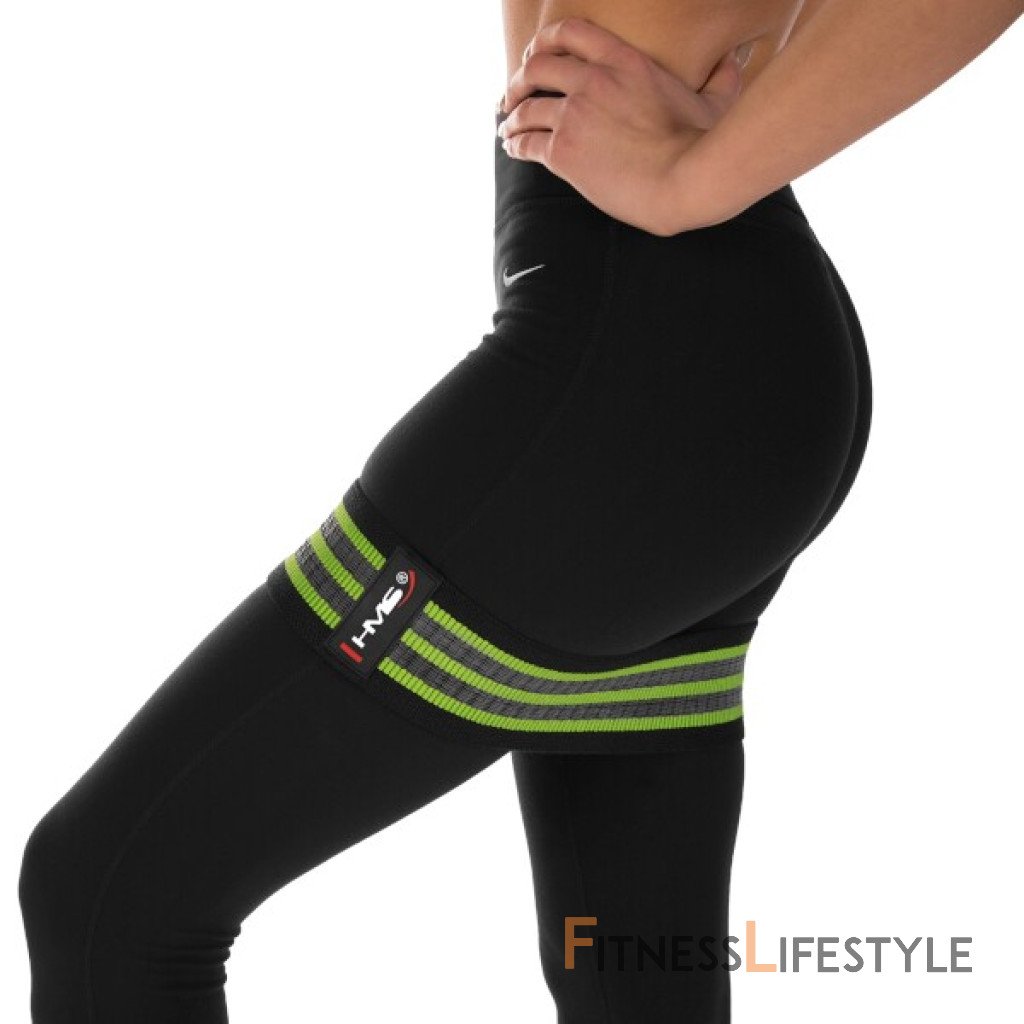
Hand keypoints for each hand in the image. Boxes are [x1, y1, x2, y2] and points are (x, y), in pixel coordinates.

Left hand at [499, 18, 748, 234]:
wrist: (685, 181)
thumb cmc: (703, 145)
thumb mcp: (716, 101)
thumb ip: (722, 76)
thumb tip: (735, 61)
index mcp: (625, 61)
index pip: (570, 33)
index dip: (545, 42)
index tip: (535, 55)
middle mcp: (593, 81)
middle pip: (537, 66)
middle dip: (520, 79)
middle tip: (513, 95)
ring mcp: (576, 115)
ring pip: (527, 106)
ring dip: (512, 115)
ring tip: (507, 127)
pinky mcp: (565, 151)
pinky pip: (527, 141)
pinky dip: (514, 142)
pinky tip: (511, 148)